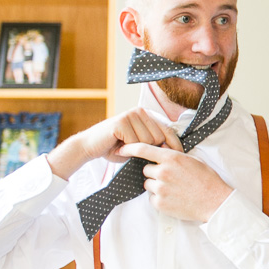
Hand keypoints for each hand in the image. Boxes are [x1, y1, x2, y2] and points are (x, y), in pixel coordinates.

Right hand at [47, 109, 181, 178]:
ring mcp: (130, 115)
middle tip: (133, 150)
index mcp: (146, 115)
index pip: (168, 130)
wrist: (89, 147)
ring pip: (148, 140)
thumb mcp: (139, 146)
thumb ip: (154, 144)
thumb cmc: (115, 148)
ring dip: (136, 149)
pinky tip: (118, 146)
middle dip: (149, 149)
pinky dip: (127, 149)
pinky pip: (135, 142)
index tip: (179, 157)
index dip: (174, 145)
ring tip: (124, 147)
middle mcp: (140, 112)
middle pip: (159, 137)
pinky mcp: (121, 122)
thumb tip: (176, 152)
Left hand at [118, 143, 232, 222]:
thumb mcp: (193, 161)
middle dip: (154, 173)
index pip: (143, 149)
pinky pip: (151, 198)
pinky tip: (174, 198)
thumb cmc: (207, 180)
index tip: (122, 148)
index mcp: (172, 158)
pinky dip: (160, 198)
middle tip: (170, 178)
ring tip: (174, 189)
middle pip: (145, 169)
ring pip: (148, 184)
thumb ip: (174, 156)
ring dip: (156, 186)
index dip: (130, 148)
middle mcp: (163, 172)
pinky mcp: (159, 203)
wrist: (215, 202)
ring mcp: (160, 188)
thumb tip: (161, 151)